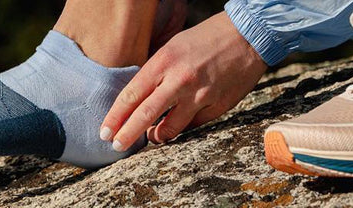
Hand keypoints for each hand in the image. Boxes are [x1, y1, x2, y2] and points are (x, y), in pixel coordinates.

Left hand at [100, 12, 267, 150]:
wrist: (247, 37)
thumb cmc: (206, 39)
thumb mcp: (173, 47)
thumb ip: (156, 73)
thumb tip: (138, 100)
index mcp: (164, 62)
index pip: (131, 96)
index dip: (115, 117)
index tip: (105, 131)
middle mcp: (180, 81)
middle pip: (145, 116)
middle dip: (127, 135)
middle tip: (116, 145)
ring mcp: (200, 96)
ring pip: (170, 128)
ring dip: (157, 136)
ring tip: (152, 137)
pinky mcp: (217, 107)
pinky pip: (193, 125)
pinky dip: (183, 126)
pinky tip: (181, 122)